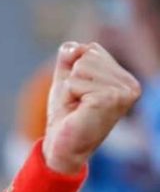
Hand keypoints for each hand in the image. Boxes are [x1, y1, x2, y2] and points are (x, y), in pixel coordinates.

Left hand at [43, 41, 142, 174]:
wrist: (61, 145)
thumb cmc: (66, 114)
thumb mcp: (66, 79)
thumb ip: (70, 58)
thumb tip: (74, 46)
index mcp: (125, 78)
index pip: (91, 49)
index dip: (74, 71)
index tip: (79, 94)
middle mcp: (131, 84)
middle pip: (87, 55)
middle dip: (71, 79)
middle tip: (77, 102)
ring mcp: (123, 92)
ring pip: (81, 68)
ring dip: (70, 89)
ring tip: (78, 107)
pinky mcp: (109, 100)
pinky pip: (74, 83)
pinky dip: (68, 97)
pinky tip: (77, 112)